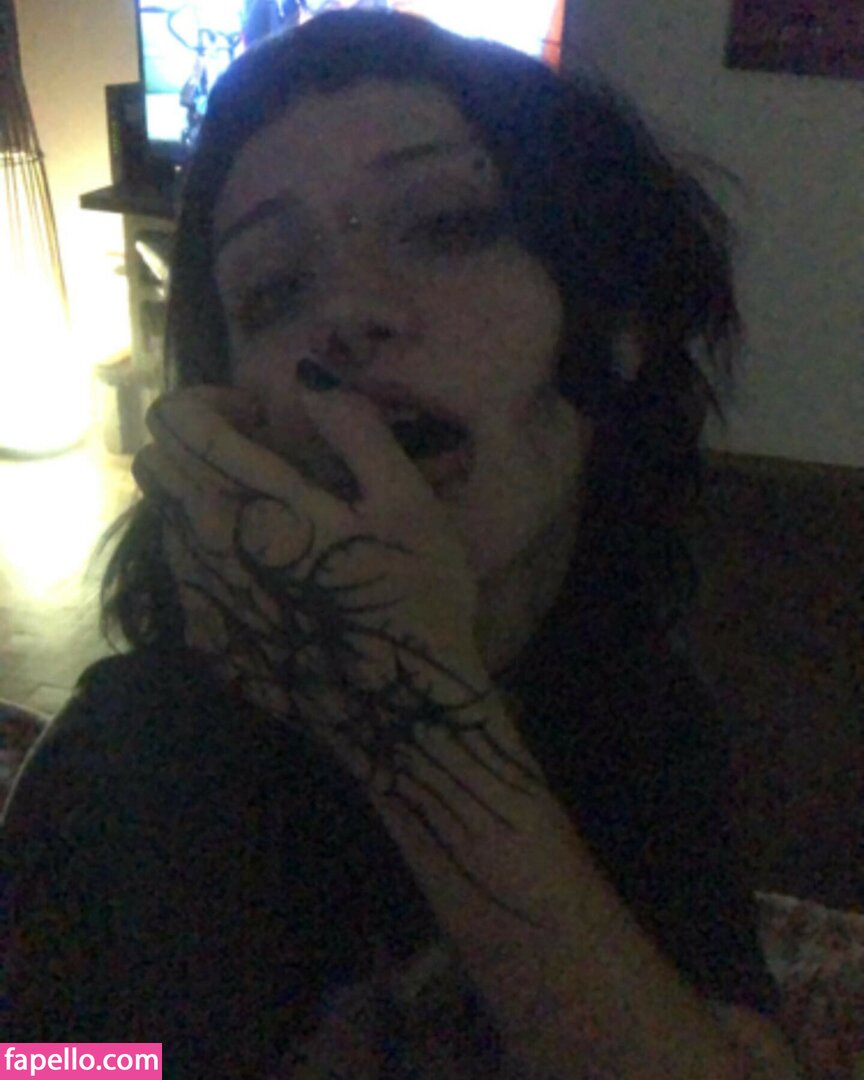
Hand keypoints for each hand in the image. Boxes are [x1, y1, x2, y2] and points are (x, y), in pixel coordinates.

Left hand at [132, 382, 495, 782]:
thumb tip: (307, 374)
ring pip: (165, 515)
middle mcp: (208, 544)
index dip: (215, 401)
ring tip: (273, 517)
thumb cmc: (417, 602)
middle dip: (204, 442)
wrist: (403, 719)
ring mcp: (200, 597)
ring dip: (204, 494)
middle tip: (270, 462)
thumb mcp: (409, 504)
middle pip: (158, 460)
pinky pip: (181, 569)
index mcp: (256, 501)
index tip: (266, 421)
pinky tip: (268, 570)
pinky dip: (208, 547)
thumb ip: (355, 429)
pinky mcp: (205, 639)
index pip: (180, 420)